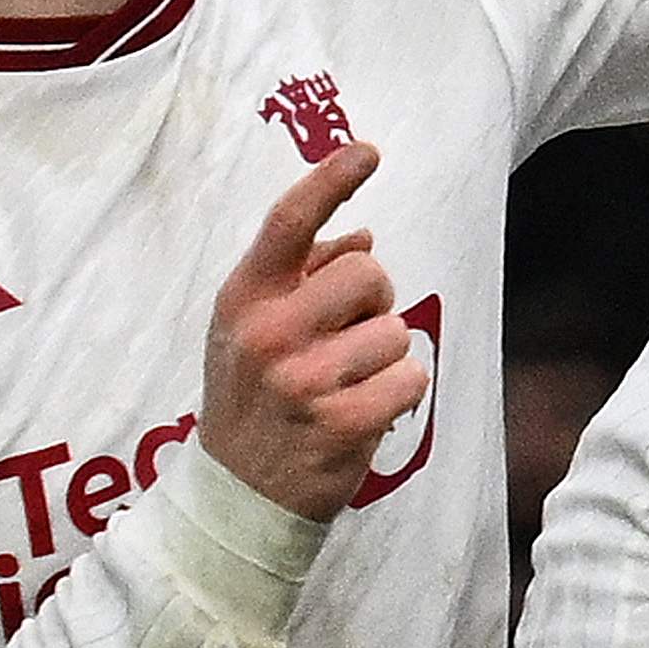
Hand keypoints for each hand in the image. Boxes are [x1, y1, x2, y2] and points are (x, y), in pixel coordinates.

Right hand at [200, 143, 430, 522]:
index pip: (288, 223)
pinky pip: (411, 377)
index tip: (368, 152)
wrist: (237, 495)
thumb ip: (301, 278)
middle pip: (369, 271)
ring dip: (385, 354)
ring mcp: (303, 380)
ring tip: (346, 382)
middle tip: (344, 336)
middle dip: (373, 299)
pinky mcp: (341, 422)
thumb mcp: (253, 329)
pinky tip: (362, 411)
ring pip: (396, 328)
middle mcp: (269, 333)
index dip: (330, 180)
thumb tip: (364, 236)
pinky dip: (399, 393)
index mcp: (245, 299)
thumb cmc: (254, 398)